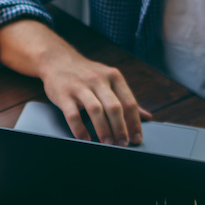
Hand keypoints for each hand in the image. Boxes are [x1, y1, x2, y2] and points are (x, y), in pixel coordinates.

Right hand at [37, 50, 151, 145]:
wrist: (57, 60)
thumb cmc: (87, 73)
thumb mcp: (109, 80)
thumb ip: (126, 98)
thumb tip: (147, 116)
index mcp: (113, 76)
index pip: (129, 102)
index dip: (134, 123)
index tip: (136, 139)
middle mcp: (98, 80)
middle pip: (114, 107)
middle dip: (120, 129)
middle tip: (122, 144)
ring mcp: (80, 86)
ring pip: (95, 110)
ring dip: (103, 130)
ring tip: (107, 143)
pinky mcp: (64, 94)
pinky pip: (73, 115)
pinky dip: (80, 129)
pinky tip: (85, 139)